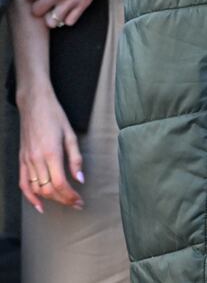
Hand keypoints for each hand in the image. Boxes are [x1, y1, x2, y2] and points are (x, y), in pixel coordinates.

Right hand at [18, 87, 83, 211]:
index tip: (80, 201)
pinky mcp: (21, 160)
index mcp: (51, 153)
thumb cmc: (55, 116)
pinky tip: (39, 205)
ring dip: (50, 199)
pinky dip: (30, 197)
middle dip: (63, 200)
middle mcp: (36, 160)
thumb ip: (75, 158)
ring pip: (36, 189)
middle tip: (76, 204)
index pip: (60, 183)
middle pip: (48, 190)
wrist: (34, 105)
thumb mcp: (70, 134)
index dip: (70, 196)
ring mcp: (27, 161)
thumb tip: (80, 179)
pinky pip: (23, 183)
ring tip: (64, 202)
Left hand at [24, 0, 133, 26]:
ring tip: (56, 10)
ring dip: (52, 16)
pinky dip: (68, 18)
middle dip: (39, 7)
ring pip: (50, 22)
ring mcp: (69, 1)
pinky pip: (69, 21)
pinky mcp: (82, 5)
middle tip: (45, 2)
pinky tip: (69, 11)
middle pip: (36, 11)